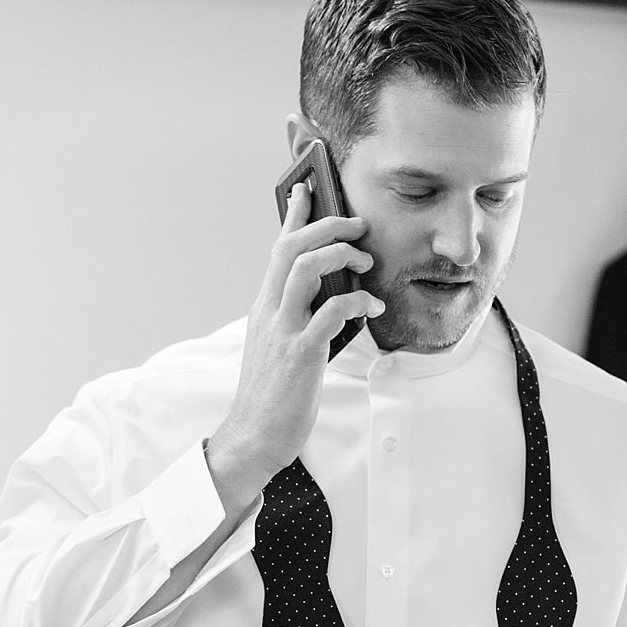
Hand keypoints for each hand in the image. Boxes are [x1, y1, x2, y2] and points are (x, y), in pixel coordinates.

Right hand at [206, 182, 384, 512]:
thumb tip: (332, 298)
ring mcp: (282, 331)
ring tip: (364, 261)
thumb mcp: (280, 346)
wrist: (254, 437)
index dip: (293, 215)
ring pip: (304, 268)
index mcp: (264, 307)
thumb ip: (298, 318)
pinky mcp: (300, 354)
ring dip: (339, 255)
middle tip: (357, 224)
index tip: (307, 188)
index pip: (277, 248)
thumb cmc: (273, 396)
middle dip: (327, 225)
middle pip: (291, 247)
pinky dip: (355, 301)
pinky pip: (330, 313)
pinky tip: (372, 306)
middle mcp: (269, 311)